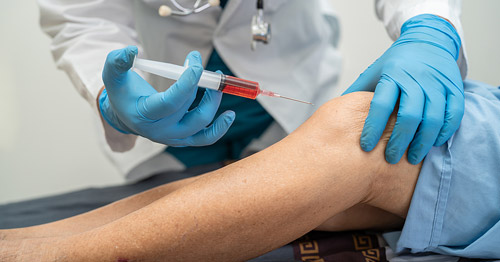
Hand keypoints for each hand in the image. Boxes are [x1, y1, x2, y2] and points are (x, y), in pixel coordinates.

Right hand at [99, 46, 234, 146]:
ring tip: (218, 83)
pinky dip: (220, 127)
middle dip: (200, 85)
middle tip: (199, 63)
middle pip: (189, 112)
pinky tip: (229, 115)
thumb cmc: (122, 93)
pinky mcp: (184, 139)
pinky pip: (206, 137)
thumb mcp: (113, 76)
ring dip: (213, 103)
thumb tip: (132, 50)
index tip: (195, 65)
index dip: (186, 84)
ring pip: (201, 125)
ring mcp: (174, 137)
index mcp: (144, 116)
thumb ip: (117, 61)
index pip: (170, 103)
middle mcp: (160, 131)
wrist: (125, 116)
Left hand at [343, 14, 463, 164]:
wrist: (427, 40)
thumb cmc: (396, 63)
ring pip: (433, 116)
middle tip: (391, 159)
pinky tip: (434, 142)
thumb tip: (333, 115)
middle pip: (409, 114)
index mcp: (391, 74)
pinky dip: (445, 130)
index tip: (366, 147)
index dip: (373, 128)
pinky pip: (454, 112)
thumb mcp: (373, 72)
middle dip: (399, 140)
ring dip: (423, 141)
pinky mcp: (454, 87)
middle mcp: (415, 78)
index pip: (380, 104)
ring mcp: (437, 82)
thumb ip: (357, 93)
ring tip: (413, 158)